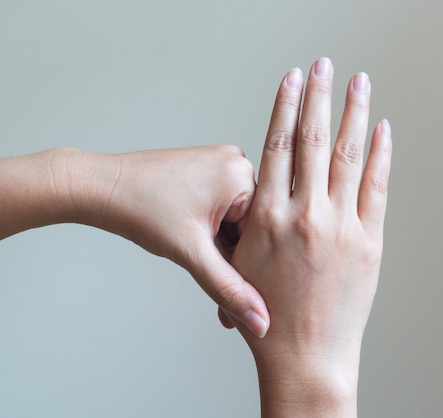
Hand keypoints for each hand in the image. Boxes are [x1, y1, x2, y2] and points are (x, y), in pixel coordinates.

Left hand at [48, 145, 268, 336]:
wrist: (100, 187)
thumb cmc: (139, 209)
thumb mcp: (191, 254)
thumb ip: (229, 289)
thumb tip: (260, 321)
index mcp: (242, 172)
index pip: (263, 232)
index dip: (248, 265)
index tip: (237, 288)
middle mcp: (236, 161)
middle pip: (249, 225)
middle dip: (232, 255)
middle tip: (207, 273)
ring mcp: (220, 162)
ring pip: (235, 218)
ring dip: (220, 243)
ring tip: (194, 251)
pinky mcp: (206, 168)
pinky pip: (222, 205)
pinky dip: (212, 227)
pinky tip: (192, 238)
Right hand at [228, 58, 391, 416]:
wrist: (304, 355)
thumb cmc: (267, 316)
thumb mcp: (241, 263)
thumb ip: (252, 222)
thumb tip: (260, 190)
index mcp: (268, 217)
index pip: (278, 146)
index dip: (286, 107)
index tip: (292, 79)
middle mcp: (305, 215)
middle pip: (313, 140)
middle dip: (319, 96)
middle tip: (325, 64)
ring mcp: (341, 226)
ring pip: (349, 155)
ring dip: (355, 113)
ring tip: (359, 83)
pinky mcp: (368, 241)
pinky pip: (377, 187)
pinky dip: (381, 155)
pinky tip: (383, 130)